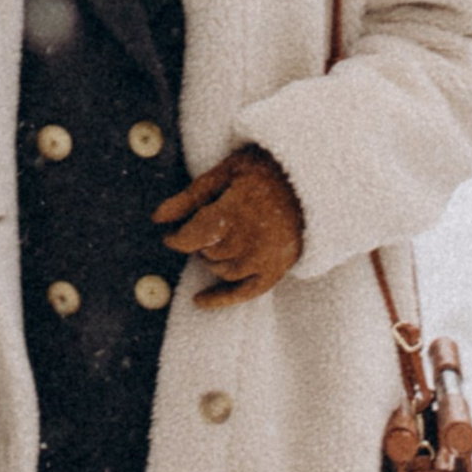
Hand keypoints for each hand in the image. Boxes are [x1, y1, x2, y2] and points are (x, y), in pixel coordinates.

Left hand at [153, 144, 303, 304]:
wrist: (314, 182)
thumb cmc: (265, 170)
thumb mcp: (225, 173)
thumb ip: (190, 198)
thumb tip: (156, 218)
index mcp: (233, 214)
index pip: (190, 238)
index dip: (176, 238)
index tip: (171, 233)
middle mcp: (248, 242)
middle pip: (206, 253)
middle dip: (199, 242)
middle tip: (206, 225)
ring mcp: (264, 260)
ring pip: (221, 270)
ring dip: (212, 258)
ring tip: (220, 239)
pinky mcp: (276, 271)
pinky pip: (244, 293)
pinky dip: (220, 299)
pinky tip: (198, 301)